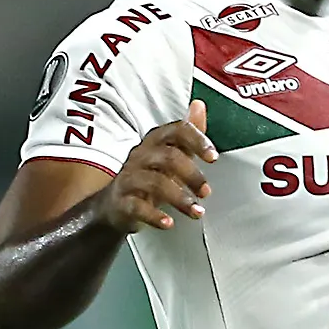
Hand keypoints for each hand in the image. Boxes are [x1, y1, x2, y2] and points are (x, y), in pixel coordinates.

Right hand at [94, 105, 214, 231]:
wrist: (115, 205)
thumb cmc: (148, 176)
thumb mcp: (170, 153)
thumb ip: (188, 134)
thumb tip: (200, 105)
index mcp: (155, 141)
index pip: (177, 130)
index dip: (197, 141)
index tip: (213, 157)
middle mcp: (141, 155)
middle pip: (169, 157)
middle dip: (192, 175)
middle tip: (206, 192)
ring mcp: (130, 178)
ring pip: (155, 183)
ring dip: (180, 199)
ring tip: (196, 212)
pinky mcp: (122, 202)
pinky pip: (137, 207)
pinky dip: (155, 216)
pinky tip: (169, 223)